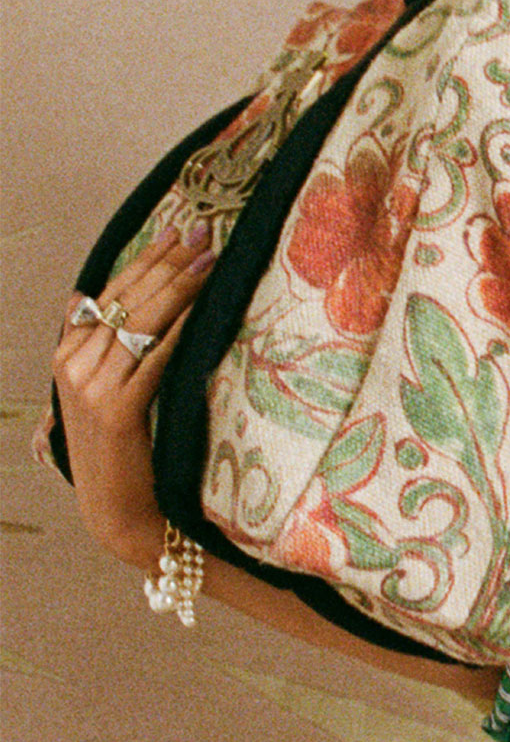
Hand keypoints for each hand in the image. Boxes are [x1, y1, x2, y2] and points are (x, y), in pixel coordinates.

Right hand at [52, 225, 215, 566]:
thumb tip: (79, 292)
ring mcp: (90, 387)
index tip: (180, 230)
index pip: (112, 291)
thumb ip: (89, 342)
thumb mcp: (95, 391)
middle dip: (169, 261)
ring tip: (212, 259)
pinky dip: (179, 329)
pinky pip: (154, 358)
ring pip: (141, 321)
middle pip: (128, 298)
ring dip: (180, 285)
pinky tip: (203, 308)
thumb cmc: (118, 449)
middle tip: (205, 232)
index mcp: (66, 353)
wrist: (117, 510)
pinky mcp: (115, 411)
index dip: (147, 258)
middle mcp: (72, 364)